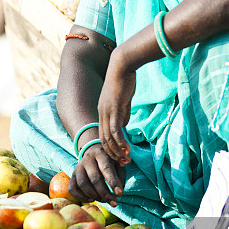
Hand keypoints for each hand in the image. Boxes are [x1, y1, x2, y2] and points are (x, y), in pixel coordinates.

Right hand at [68, 144, 125, 206]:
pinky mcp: (73, 175)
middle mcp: (88, 159)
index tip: (120, 194)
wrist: (94, 152)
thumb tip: (117, 194)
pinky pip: (72, 188)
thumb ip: (119, 177)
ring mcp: (78, 167)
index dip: (113, 182)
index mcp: (101, 154)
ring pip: (82, 184)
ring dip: (94, 196)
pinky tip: (91, 200)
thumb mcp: (118, 165)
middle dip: (105, 194)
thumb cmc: (110, 162)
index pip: (106, 168)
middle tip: (114, 203)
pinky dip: (80, 197)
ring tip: (103, 200)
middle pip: (94, 178)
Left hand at [98, 48, 135, 164]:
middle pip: (103, 139)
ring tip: (126, 161)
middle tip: (122, 164)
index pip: (103, 134)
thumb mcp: (123, 100)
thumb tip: (124, 124)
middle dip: (112, 154)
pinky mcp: (115, 109)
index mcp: (103, 111)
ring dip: (117, 151)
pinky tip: (127, 150)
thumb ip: (123, 113)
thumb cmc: (125, 79)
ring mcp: (107, 111)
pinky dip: (120, 142)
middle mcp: (102, 113)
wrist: (122, 65)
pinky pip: (115, 130)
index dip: (110, 147)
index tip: (118, 156)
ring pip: (108, 138)